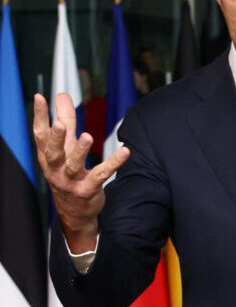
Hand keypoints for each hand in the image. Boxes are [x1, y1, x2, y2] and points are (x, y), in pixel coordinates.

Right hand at [33, 93, 129, 252]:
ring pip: (73, 165)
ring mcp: (71, 181)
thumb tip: (62, 94)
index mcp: (48, 157)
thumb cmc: (68, 173)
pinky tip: (125, 152)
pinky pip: (101, 175)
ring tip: (88, 136)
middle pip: (53, 152)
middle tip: (59, 124)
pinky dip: (113, 163)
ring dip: (80, 151)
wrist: (75, 212)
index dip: (40, 116)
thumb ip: (66, 120)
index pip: (40, 135)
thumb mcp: (64, 148)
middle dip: (56, 138)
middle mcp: (55, 169)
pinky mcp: (88, 190)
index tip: (41, 97)